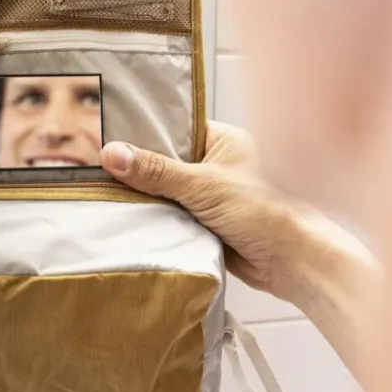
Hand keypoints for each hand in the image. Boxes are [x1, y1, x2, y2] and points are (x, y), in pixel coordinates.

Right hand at [101, 122, 314, 302]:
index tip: (107, 135)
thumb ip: (157, 171)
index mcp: (223, 140)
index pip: (174, 128)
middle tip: (97, 167)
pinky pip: (173, 217)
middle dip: (139, 169)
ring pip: (167, 192)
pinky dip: (157, 220)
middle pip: (166, 162)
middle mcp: (217, 164)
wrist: (294, 263)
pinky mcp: (207, 224)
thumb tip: (112, 153)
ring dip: (147, 198)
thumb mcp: (203, 185)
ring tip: (102, 190)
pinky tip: (127, 217)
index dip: (143, 133)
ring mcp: (211, 195)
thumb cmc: (264, 212)